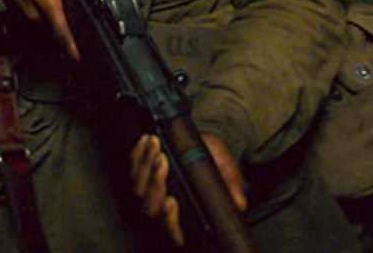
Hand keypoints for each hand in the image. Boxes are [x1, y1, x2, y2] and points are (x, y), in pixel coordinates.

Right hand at [0, 0, 97, 58]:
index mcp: (46, 0)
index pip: (62, 33)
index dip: (73, 48)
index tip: (81, 57)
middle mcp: (34, 13)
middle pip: (58, 28)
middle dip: (72, 21)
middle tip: (82, 9)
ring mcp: (25, 14)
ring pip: (49, 22)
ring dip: (59, 14)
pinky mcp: (20, 11)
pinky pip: (39, 16)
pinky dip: (48, 9)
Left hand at [130, 132, 246, 246]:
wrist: (203, 141)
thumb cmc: (214, 161)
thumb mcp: (226, 171)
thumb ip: (231, 186)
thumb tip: (239, 203)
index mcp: (185, 218)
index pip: (172, 231)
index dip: (168, 220)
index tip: (171, 202)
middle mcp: (163, 209)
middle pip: (149, 208)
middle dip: (154, 184)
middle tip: (163, 162)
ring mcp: (148, 192)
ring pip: (138, 187)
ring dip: (145, 164)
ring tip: (156, 145)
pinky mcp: (140, 173)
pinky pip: (133, 167)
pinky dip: (138, 152)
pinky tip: (146, 140)